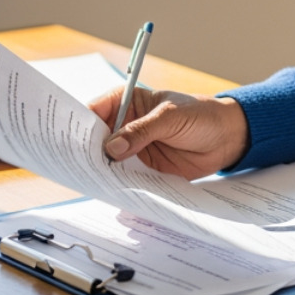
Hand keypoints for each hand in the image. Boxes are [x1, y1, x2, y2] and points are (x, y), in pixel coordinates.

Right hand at [90, 87, 249, 179]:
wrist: (227, 137)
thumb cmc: (201, 115)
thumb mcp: (171, 117)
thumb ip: (142, 131)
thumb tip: (112, 149)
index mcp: (126, 102)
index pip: (93, 112)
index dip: (78, 126)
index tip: (66, 142)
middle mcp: (123, 125)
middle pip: (95, 140)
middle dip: (85, 153)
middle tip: (74, 167)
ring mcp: (131, 149)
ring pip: (106, 162)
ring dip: (100, 171)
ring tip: (88, 183)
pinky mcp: (142, 169)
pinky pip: (124, 178)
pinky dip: (117, 185)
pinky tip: (110, 192)